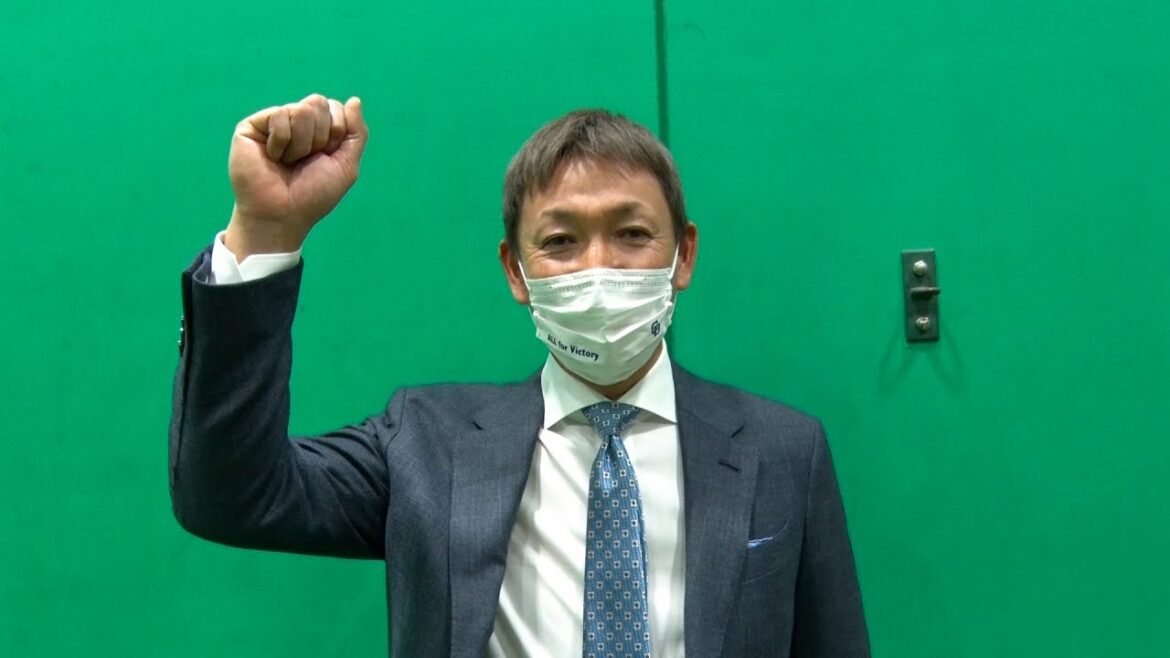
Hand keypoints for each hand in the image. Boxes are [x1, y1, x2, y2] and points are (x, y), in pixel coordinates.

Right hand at [224, 94, 367, 257]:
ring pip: (301, 110)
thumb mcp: (346, 165)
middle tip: (306, 160)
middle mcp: (296, 122)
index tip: (326, 157)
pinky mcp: (252, 126)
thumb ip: (356, 132)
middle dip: (320, 136)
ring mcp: (274, 123)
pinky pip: (278, 115)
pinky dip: (281, 142)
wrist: (282, 214)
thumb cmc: (312, 195)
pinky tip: (272, 157)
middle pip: (319, 102)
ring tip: (287, 162)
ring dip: (301, 144)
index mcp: (319, 129)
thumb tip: (355, 100)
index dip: (336, 133)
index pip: (335, 107)